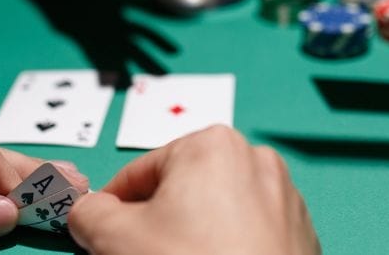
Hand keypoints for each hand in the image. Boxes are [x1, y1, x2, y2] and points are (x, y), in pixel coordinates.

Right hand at [68, 125, 319, 254]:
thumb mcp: (116, 238)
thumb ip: (89, 213)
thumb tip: (86, 211)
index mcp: (210, 145)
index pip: (141, 172)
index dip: (115, 206)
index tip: (103, 232)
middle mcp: (255, 160)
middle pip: (182, 190)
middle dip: (157, 222)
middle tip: (141, 254)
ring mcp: (285, 197)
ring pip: (217, 212)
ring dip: (192, 236)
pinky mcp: (301, 234)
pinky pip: (249, 234)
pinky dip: (228, 249)